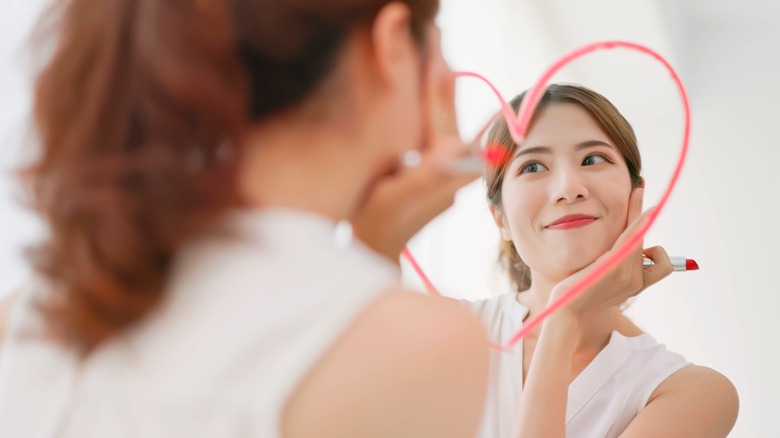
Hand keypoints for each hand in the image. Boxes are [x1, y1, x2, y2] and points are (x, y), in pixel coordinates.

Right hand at [350, 36, 480, 261]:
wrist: (370, 254)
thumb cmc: (376, 227)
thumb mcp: (396, 200)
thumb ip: (427, 176)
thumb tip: (455, 149)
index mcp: (443, 171)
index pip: (445, 119)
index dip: (440, 85)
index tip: (436, 54)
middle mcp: (448, 169)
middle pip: (448, 115)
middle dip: (441, 78)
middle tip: (435, 39)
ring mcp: (439, 170)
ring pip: (439, 121)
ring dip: (433, 90)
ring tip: (429, 57)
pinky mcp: (430, 173)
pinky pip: (430, 132)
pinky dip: (423, 109)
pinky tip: (414, 95)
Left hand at [550, 188, 673, 319]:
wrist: (566, 313)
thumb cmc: (578, 297)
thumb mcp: (602, 283)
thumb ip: (614, 268)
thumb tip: (620, 251)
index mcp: (636, 285)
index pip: (659, 262)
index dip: (655, 247)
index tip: (646, 228)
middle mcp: (637, 281)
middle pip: (647, 242)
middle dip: (644, 216)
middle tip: (639, 189)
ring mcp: (627, 275)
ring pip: (639, 236)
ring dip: (639, 211)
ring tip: (638, 189)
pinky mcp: (614, 267)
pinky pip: (630, 239)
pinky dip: (636, 221)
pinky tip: (639, 206)